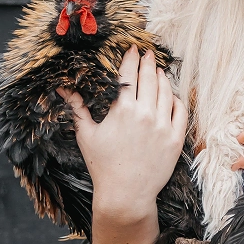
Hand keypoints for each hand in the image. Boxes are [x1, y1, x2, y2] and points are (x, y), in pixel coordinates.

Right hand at [57, 45, 187, 220]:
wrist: (126, 195)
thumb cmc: (103, 165)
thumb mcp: (86, 135)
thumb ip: (77, 108)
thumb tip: (63, 88)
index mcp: (123, 110)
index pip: (128, 75)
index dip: (130, 59)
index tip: (132, 48)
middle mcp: (145, 114)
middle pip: (149, 78)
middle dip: (148, 62)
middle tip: (148, 53)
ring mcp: (163, 126)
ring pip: (166, 92)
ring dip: (162, 78)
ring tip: (158, 70)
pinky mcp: (175, 138)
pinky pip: (180, 111)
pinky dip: (176, 99)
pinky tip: (171, 94)